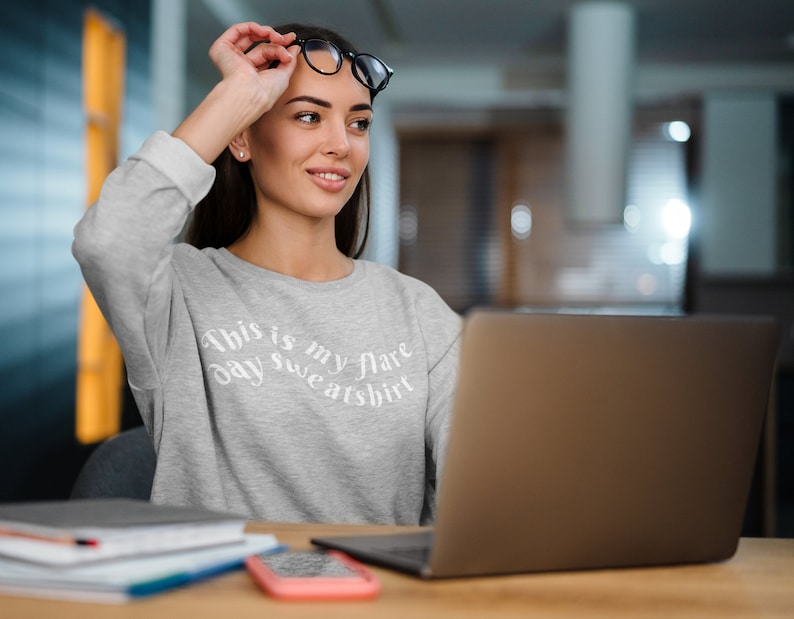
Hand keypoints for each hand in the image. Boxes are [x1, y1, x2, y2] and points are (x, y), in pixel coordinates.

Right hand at [173, 23, 298, 162]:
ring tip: (278, 38)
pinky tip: (264, 32)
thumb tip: (294, 48)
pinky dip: (253, 27)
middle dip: (276, 41)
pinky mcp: (222, 48)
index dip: (280, 47)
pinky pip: (237, 30)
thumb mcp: (283, 75)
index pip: (268, 57)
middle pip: (262, 47)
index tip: (292, 41)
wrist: (250, 94)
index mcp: (254, 76)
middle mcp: (242, 67)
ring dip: (267, 34)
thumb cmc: (264, 93)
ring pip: (251, 37)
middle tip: (286, 40)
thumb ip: (289, 60)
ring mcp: (231, 57)